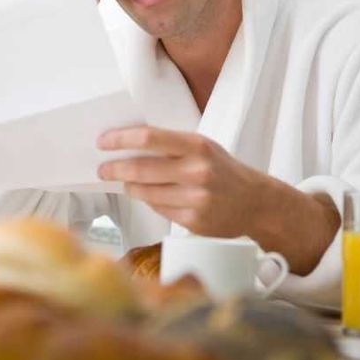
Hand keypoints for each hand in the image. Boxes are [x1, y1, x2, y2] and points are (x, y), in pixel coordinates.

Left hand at [96, 125, 339, 274]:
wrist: (256, 203)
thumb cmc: (223, 170)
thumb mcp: (202, 147)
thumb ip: (170, 145)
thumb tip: (126, 144)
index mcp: (198, 146)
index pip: (148, 138)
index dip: (120, 139)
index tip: (103, 142)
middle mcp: (197, 172)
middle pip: (140, 169)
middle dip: (114, 169)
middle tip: (103, 169)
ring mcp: (195, 199)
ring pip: (144, 192)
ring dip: (130, 186)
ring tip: (126, 182)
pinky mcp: (193, 221)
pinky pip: (158, 209)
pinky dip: (150, 202)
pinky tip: (154, 196)